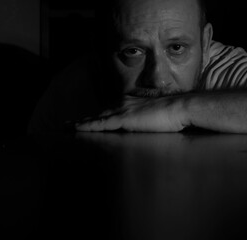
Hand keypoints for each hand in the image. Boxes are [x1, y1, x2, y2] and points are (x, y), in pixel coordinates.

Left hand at [75, 95, 189, 131]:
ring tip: (67, 126)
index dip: (99, 116)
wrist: (180, 108)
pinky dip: (86, 126)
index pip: (111, 110)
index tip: (90, 119)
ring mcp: (123, 111)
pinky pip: (100, 124)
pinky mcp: (123, 119)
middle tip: (70, 123)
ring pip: (96, 118)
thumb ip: (150, 118)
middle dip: (85, 119)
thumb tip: (150, 122)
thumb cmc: (174, 113)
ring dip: (81, 122)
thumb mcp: (160, 115)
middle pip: (100, 113)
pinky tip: (76, 128)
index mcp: (133, 103)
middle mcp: (124, 104)